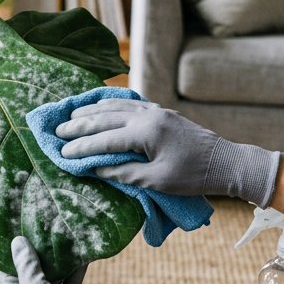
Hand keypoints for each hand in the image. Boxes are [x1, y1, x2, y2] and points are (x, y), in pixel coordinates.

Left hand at [0, 236, 126, 283]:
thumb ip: (26, 265)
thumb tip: (16, 241)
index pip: (5, 267)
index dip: (9, 247)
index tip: (13, 224)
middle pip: (29, 267)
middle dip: (36, 247)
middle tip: (39, 220)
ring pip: (51, 271)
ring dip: (56, 255)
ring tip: (60, 229)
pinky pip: (69, 279)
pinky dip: (74, 266)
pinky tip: (81, 249)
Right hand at [56, 98, 279, 208]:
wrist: (227, 162)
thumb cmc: (193, 176)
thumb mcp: (157, 181)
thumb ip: (124, 173)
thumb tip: (95, 168)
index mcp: (146, 133)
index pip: (104, 139)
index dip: (81, 147)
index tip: (62, 152)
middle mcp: (148, 116)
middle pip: (104, 117)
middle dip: (79, 125)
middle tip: (57, 130)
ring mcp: (155, 110)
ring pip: (115, 105)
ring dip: (91, 111)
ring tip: (71, 116)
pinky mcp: (161, 111)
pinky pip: (129, 103)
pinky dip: (110, 104)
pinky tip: (100, 105)